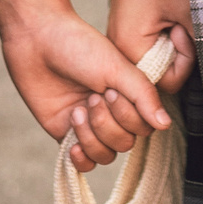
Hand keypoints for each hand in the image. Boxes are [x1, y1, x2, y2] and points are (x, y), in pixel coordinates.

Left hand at [2, 8, 169, 172]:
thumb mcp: (117, 67)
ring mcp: (89, 125)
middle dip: (106, 124)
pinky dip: (81, 159)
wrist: (37, 39)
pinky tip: (73, 145)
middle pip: (124, 143)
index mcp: (127, 94)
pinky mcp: (65, 133)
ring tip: (76, 111)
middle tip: (90, 97)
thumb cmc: (79, 46)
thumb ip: (143, 95)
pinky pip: (83, 163)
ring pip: (104, 155)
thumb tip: (164, 124)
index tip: (109, 91)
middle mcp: (111, 112)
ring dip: (91, 137)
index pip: (143, 127)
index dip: (127, 117)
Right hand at [107, 0, 195, 95]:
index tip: (184, 28)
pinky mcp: (127, 28)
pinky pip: (151, 44)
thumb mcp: (191, 8)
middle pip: (162, 73)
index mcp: (129, 49)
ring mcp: (121, 39)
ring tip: (172, 12)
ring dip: (173, 40)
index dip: (185, 59)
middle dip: (179, 49)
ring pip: (159, 57)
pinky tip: (166, 10)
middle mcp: (119, 49)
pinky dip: (164, 32)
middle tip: (179, 19)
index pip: (168, 83)